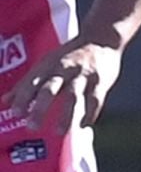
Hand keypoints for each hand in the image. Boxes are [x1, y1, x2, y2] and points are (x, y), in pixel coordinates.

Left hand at [6, 38, 122, 131]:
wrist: (101, 39)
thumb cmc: (70, 55)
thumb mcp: (46, 64)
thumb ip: (27, 84)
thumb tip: (5, 101)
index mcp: (47, 65)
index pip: (32, 82)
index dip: (23, 97)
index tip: (16, 112)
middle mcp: (63, 70)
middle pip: (49, 90)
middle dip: (39, 108)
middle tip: (32, 126)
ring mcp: (83, 76)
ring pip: (72, 97)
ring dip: (65, 116)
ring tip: (58, 132)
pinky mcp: (101, 82)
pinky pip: (95, 100)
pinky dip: (89, 114)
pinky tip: (83, 126)